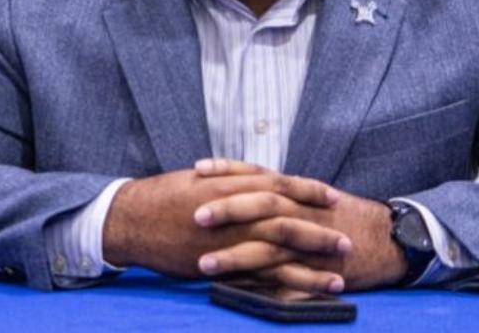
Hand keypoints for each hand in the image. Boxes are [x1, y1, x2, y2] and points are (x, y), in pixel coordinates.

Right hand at [103, 160, 349, 287]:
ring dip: (312, 268)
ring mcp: (228, 241)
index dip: (308, 190)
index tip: (332, 196)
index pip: (280, 185)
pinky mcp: (219, 266)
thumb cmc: (162, 197)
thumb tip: (257, 180)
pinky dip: (283, 289)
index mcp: (231, 185)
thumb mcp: (199, 179)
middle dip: (320, 232)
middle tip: (346, 241)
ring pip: (279, 254)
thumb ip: (232, 180)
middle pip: (288, 221)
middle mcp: (235, 213)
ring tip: (339, 278)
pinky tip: (303, 299)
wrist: (131, 219)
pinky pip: (258, 280)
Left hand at [191, 160, 407, 292]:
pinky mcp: (317, 269)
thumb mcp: (308, 195)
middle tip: (195, 215)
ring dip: (235, 255)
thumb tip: (237, 185)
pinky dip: (264, 283)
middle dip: (227, 209)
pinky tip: (238, 290)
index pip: (256, 174)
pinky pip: (287, 277)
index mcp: (295, 191)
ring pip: (268, 245)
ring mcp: (309, 241)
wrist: (388, 238)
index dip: (228, 169)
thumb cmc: (340, 215)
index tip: (196, 168)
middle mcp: (301, 211)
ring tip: (202, 264)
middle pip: (260, 204)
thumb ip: (276, 190)